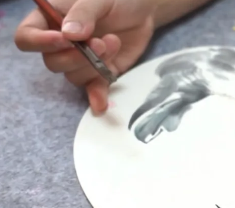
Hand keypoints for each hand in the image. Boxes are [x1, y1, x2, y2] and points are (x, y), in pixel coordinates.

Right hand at [14, 0, 155, 113]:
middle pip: (53, 63)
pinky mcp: (100, 73)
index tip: (64, 39)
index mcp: (51, 19)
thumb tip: (69, 35)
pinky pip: (93, 90)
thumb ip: (83, 13)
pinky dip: (97, 97)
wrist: (142, 10)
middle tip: (100, 42)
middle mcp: (61, 43)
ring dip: (94, 65)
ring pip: (74, 76)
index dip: (40, 42)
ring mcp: (80, 61)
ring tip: (113, 43)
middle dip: (77, 57)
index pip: (27, 37)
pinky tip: (101, 104)